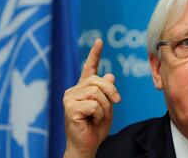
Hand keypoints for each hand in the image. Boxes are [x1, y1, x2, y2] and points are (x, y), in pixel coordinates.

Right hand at [63, 39, 120, 157]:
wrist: (87, 146)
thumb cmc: (95, 128)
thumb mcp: (107, 107)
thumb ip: (107, 92)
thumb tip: (110, 75)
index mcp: (83, 88)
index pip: (89, 68)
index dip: (95, 54)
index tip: (99, 41)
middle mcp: (73, 90)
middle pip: (98, 80)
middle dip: (111, 91)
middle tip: (117, 102)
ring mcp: (69, 97)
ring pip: (97, 92)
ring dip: (105, 107)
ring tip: (98, 117)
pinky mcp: (69, 107)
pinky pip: (94, 104)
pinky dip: (99, 114)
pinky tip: (91, 120)